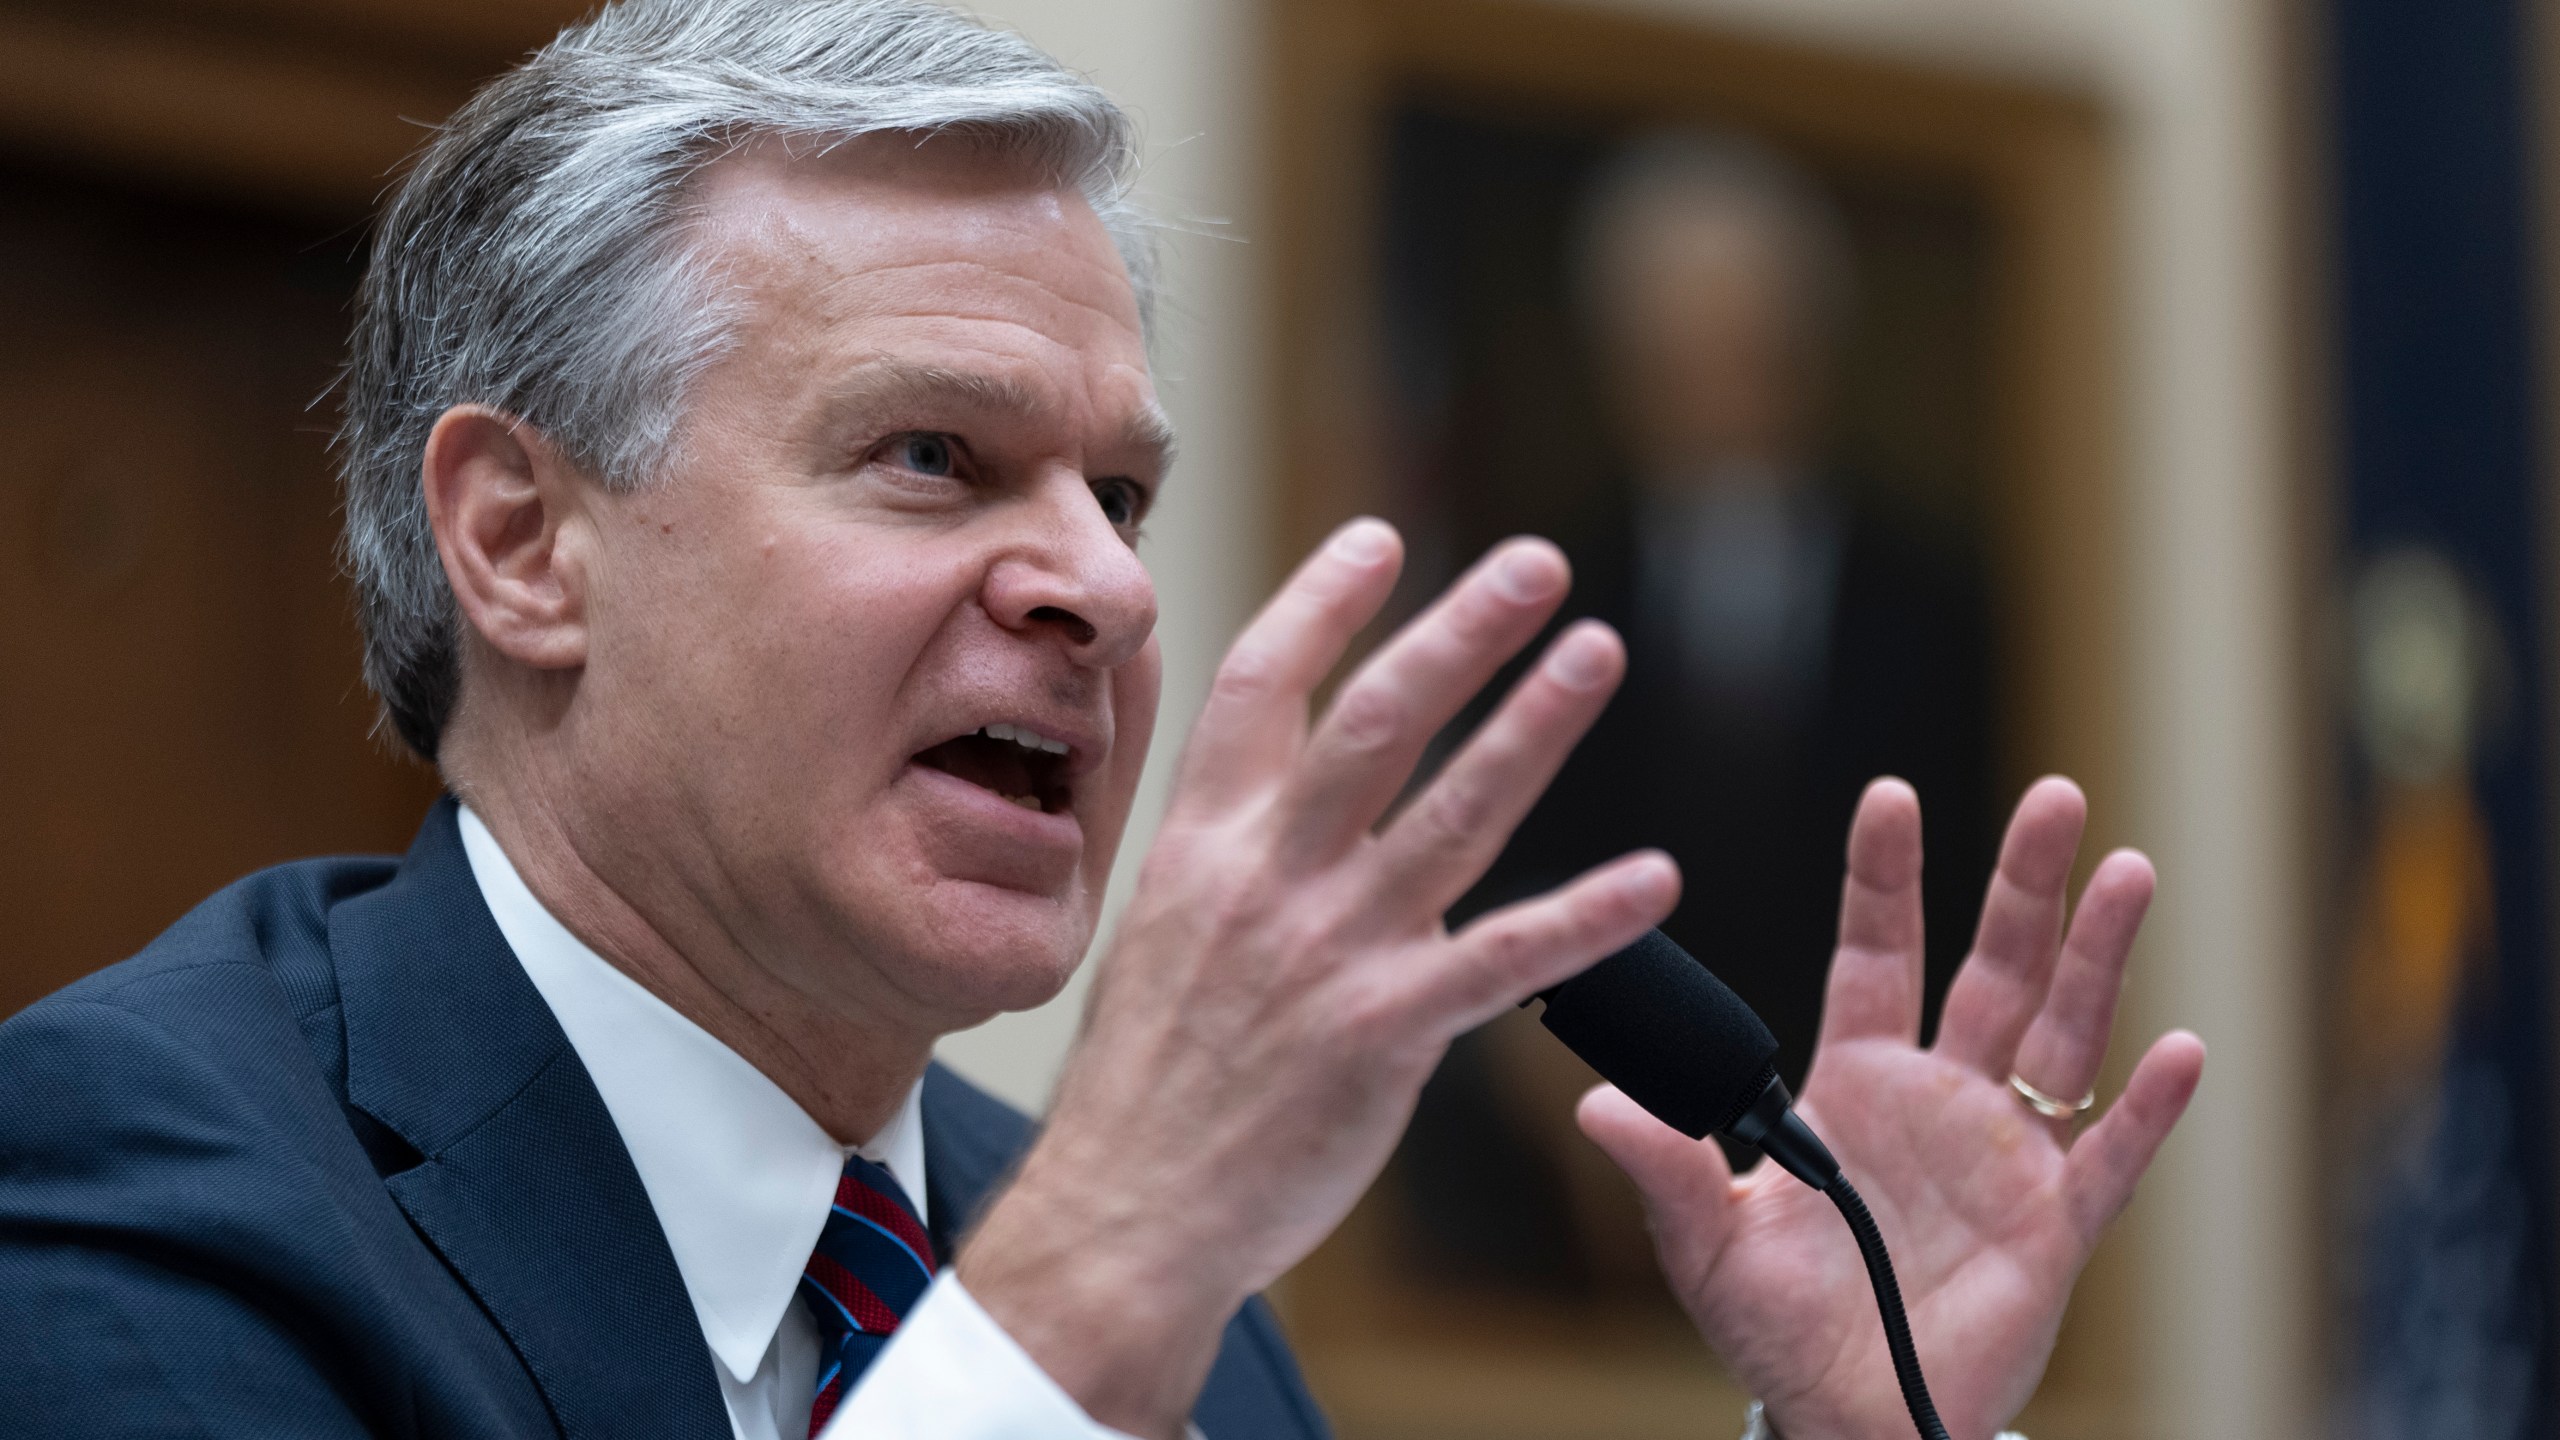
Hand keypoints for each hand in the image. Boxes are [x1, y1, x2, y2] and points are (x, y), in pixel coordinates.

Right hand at [960, 520, 1679, 1438]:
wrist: (1125, 1219)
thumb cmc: (1145, 1090)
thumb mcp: (1158, 937)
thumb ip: (1230, 859)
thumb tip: (1285, 799)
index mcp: (1200, 843)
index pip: (1257, 685)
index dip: (1324, 603)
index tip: (1383, 537)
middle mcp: (1264, 876)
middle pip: (1374, 719)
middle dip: (1460, 630)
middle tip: (1538, 564)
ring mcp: (1328, 949)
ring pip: (1451, 810)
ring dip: (1535, 724)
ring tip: (1597, 653)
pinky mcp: (1386, 1032)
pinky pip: (1504, 958)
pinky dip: (1586, 916)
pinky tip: (1654, 878)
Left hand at [1579, 777, 2204, 1439]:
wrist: (1847, 1419)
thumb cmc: (1779, 1327)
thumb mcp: (1709, 1244)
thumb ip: (1668, 1166)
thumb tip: (1597, 1104)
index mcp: (1856, 1084)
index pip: (1874, 954)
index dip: (1883, 878)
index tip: (1890, 794)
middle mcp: (1940, 1099)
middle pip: (1991, 968)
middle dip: (2021, 883)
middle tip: (2056, 797)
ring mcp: (2004, 1155)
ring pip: (2063, 1035)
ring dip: (2098, 958)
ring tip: (2128, 872)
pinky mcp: (2054, 1227)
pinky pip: (2109, 1158)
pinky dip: (2147, 1108)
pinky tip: (2178, 1049)